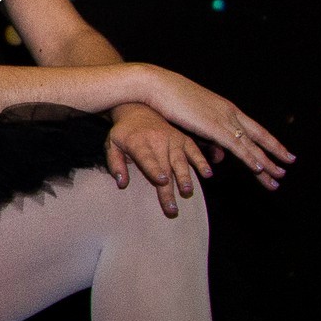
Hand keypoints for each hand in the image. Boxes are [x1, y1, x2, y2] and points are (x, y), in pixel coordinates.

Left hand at [105, 103, 209, 218]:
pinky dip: (202, 162)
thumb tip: (121, 183)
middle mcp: (158, 141)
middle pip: (164, 167)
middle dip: (168, 189)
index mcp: (138, 142)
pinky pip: (194, 151)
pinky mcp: (184, 139)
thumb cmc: (124, 133)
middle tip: (172, 209)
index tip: (162, 181)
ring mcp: (173, 139)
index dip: (154, 169)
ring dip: (185, 178)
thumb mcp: (112, 144)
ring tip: (187, 192)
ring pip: (180, 161)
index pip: (147, 158)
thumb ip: (115, 163)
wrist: (139, 110)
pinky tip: (207, 174)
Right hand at [136, 68, 293, 188]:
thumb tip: (219, 157)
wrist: (154, 85)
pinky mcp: (213, 126)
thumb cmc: (166, 99)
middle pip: (258, 137)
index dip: (268, 141)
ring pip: (251, 145)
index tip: (280, 152)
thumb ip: (206, 139)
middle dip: (274, 153)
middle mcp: (229, 113)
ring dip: (266, 162)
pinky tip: (259, 168)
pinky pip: (236, 146)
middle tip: (287, 165)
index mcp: (225, 108)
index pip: (253, 128)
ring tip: (279, 175)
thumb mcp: (190, 120)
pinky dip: (249, 157)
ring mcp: (223, 119)